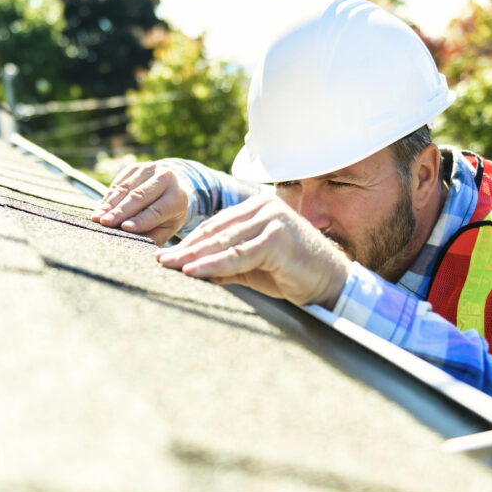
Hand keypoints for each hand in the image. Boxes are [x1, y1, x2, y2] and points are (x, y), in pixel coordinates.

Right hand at [90, 161, 191, 244]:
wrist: (171, 187)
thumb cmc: (168, 215)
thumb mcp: (168, 227)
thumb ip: (154, 236)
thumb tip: (136, 243)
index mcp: (177, 197)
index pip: (157, 210)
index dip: (140, 220)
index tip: (125, 228)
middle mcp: (165, 178)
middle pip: (139, 196)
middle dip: (120, 211)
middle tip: (106, 223)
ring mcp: (149, 169)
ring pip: (126, 188)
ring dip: (110, 204)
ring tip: (97, 217)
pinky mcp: (135, 167)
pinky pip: (118, 182)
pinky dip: (108, 197)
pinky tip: (100, 209)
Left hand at [156, 195, 350, 308]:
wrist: (331, 283)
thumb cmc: (293, 275)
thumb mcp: (252, 267)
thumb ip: (226, 264)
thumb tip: (192, 269)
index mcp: (257, 208)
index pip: (216, 225)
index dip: (190, 241)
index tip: (167, 255)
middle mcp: (264, 208)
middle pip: (216, 231)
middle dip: (186, 248)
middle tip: (161, 261)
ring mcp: (272, 221)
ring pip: (224, 241)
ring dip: (194, 256)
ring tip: (170, 266)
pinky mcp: (277, 239)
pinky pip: (238, 255)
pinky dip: (214, 264)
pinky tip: (194, 271)